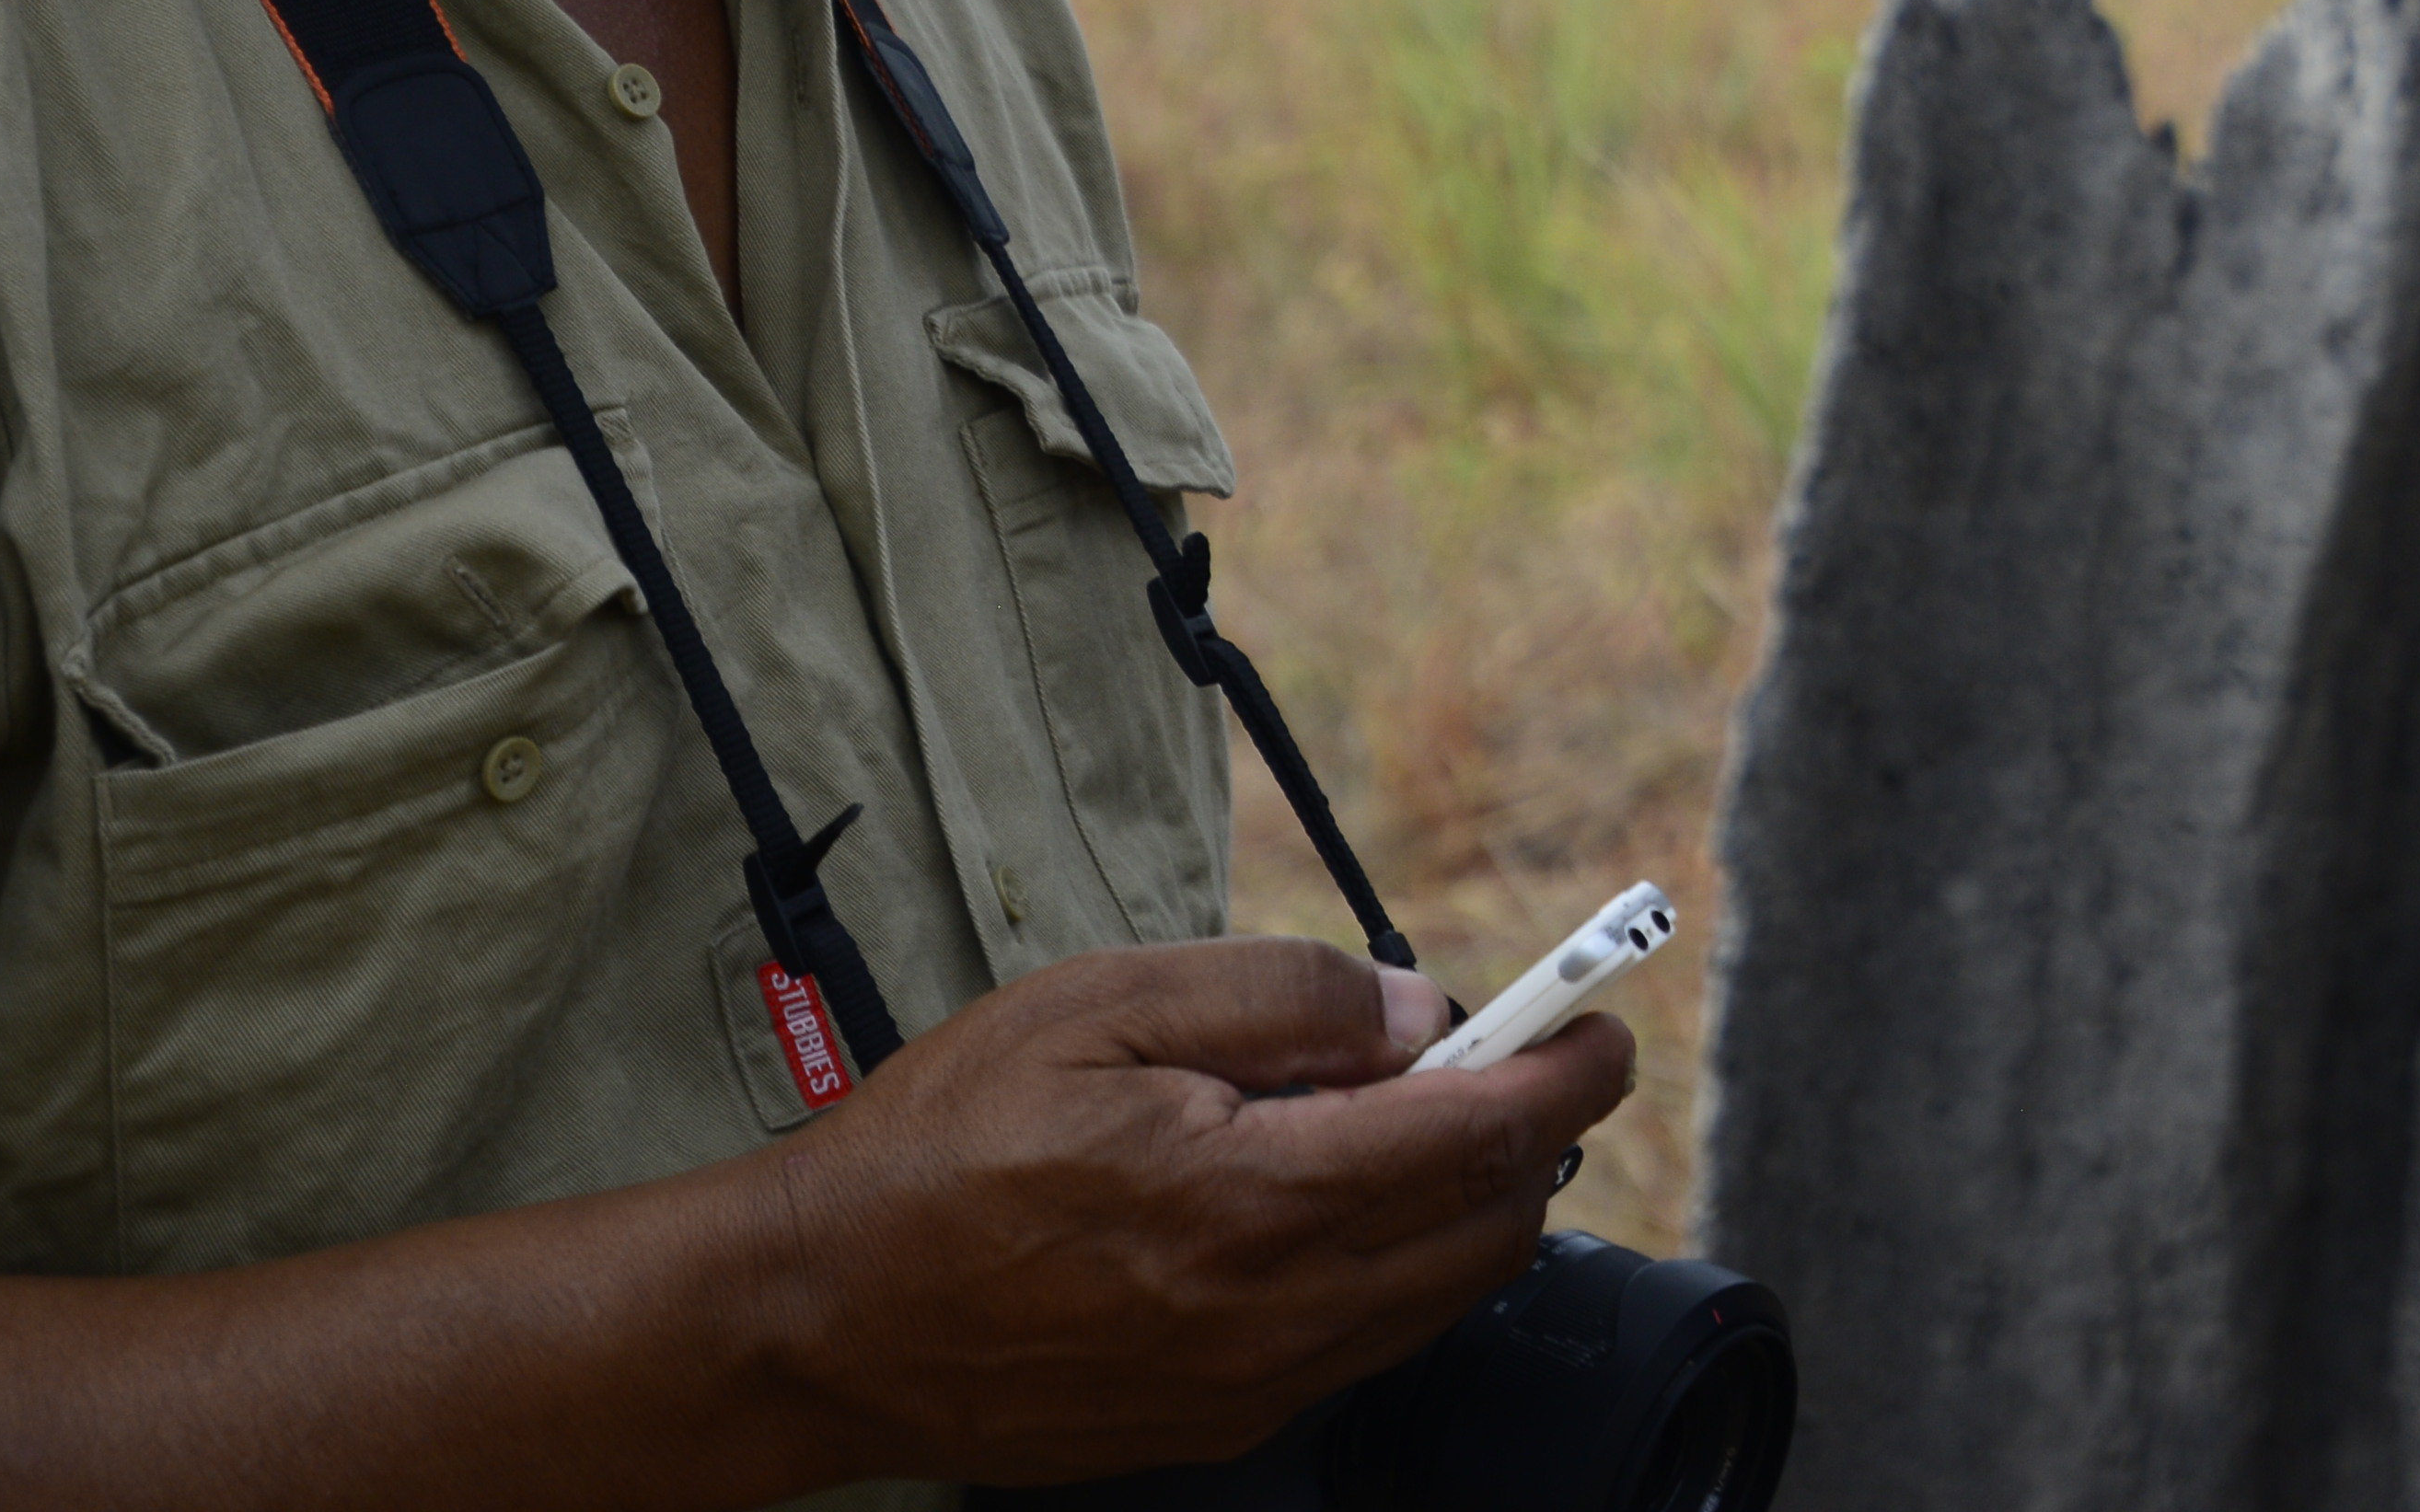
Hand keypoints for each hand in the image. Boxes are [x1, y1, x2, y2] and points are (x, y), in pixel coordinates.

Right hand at [745, 937, 1637, 1484]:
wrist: (819, 1315)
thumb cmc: (943, 1146)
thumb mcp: (1103, 1005)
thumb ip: (1279, 996)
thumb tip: (1413, 1011)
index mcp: (1257, 1197)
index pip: (1484, 1135)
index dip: (1566, 1069)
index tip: (1600, 1024)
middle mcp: (1275, 1311)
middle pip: (1489, 1231)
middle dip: (1527, 1137)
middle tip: (1508, 1060)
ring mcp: (1250, 1384)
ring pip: (1434, 1299)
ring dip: (1464, 1208)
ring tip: (1408, 1121)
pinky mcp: (1215, 1423)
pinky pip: (1359, 1346)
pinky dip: (1388, 1270)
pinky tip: (1327, 1204)